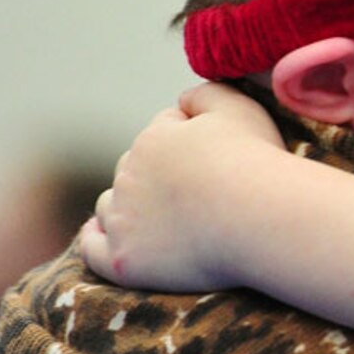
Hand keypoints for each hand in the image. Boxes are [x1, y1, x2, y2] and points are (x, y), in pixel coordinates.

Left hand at [80, 83, 283, 290]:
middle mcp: (128, 178)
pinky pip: (93, 249)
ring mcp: (123, 221)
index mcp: (152, 141)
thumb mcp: (238, 108)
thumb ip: (205, 93)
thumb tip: (182, 101)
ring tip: (164, 220)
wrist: (260, 218)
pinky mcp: (124, 260)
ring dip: (128, 207)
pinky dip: (96, 240)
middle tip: (197, 196)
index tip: (217, 164)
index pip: (162, 136)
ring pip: (111, 207)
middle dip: (157, 178)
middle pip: (134, 172)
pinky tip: (106, 237)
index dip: (190, 146)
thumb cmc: (255, 163)